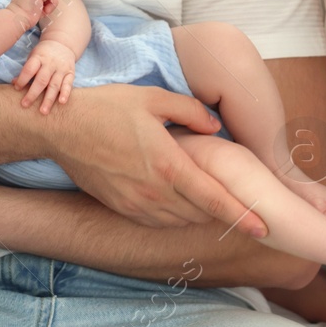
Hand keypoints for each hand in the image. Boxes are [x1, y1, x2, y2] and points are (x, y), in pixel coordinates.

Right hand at [7, 0, 56, 30]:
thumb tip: (47, 0)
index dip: (41, 3)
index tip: (32, 9)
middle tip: (35, 10)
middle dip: (45, 4)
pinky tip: (41, 9)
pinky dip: (51, 6)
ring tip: (38, 10)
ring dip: (48, 5)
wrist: (17, 18)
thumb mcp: (29, 4)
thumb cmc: (22, 16)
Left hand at [15, 38, 75, 112]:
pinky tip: (62, 102)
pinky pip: (68, 84)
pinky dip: (65, 93)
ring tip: (43, 111)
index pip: (29, 69)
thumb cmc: (43, 54)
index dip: (22, 79)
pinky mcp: (71, 73)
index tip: (16, 89)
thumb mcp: (32, 57)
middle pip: (41, 80)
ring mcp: (61, 68)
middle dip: (33, 94)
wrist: (63, 43)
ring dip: (49, 99)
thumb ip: (25, 70)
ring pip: (55, 85)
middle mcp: (50, 63)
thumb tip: (14, 83)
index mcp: (38, 57)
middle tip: (25, 105)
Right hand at [47, 84, 267, 236]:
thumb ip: (191, 111)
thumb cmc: (107, 108)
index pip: (214, 199)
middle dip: (222, 210)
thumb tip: (215, 129)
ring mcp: (136, 204)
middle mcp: (154, 191)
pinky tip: (177, 198)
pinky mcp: (122, 208)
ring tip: (206, 196)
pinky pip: (158, 221)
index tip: (264, 228)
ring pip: (180, 221)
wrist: (61, 128)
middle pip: (201, 214)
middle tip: (237, 200)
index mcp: (168, 164)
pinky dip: (175, 215)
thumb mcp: (153, 98)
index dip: (242, 216)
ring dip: (198, 213)